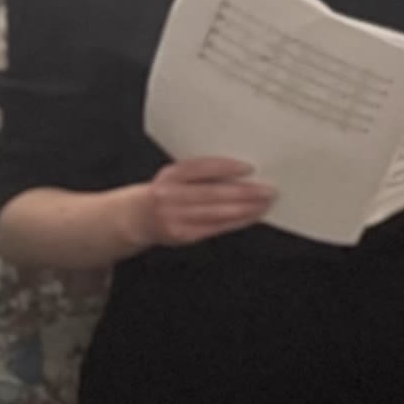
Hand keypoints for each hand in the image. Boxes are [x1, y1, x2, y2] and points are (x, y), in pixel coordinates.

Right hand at [127, 157, 276, 248]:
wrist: (134, 218)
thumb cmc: (164, 193)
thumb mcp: (175, 177)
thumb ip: (201, 174)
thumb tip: (243, 174)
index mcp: (170, 175)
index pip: (200, 167)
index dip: (226, 167)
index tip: (249, 168)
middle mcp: (169, 195)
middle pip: (213, 193)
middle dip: (245, 192)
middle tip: (269, 190)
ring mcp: (174, 217)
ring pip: (217, 213)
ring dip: (246, 209)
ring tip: (265, 204)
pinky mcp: (182, 235)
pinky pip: (215, 228)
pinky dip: (237, 222)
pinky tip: (252, 217)